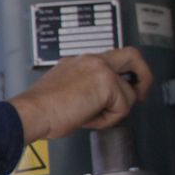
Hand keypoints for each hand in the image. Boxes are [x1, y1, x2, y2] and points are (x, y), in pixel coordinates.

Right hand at [8, 48, 153, 139]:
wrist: (32, 111)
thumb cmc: (40, 109)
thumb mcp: (65, 91)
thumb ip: (85, 90)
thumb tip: (99, 104)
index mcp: (78, 62)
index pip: (109, 61)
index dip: (121, 76)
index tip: (124, 87)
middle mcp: (90, 60)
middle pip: (132, 55)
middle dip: (143, 75)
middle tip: (141, 93)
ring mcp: (99, 68)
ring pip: (128, 92)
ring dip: (114, 111)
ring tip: (91, 117)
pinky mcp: (106, 82)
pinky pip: (122, 107)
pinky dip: (108, 119)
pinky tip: (89, 119)